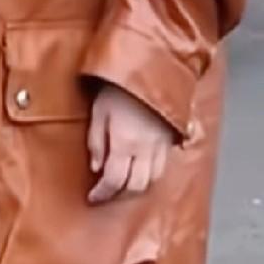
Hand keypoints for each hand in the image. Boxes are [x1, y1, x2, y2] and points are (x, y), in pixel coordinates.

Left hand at [87, 84, 175, 203]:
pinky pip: (163, 166)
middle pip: (136, 186)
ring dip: (137, 187)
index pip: (114, 181)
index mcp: (125, 143)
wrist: (150, 66)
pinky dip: (151, 174)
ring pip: (153, 179)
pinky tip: (141, 169)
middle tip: (107, 193)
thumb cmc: (119, 87)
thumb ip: (97, 142)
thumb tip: (96, 167)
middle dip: (120, 195)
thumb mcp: (98, 112)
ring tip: (123, 183)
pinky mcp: (170, 138)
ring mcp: (161, 145)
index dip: (102, 193)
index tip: (93, 197)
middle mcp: (146, 149)